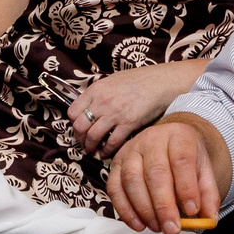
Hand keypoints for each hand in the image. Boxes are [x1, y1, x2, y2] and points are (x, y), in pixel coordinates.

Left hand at [69, 64, 189, 155]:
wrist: (160, 83)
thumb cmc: (138, 80)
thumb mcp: (112, 81)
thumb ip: (98, 94)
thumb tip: (88, 107)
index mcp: (96, 90)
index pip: (72, 111)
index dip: (73, 123)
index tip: (78, 129)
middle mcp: (102, 102)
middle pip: (80, 126)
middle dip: (79, 139)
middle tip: (83, 144)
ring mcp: (115, 114)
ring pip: (93, 136)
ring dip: (90, 147)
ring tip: (92, 151)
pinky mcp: (129, 124)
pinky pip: (112, 142)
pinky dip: (107, 151)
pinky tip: (106, 153)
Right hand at [108, 120, 221, 233]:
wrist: (168, 142)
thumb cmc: (186, 159)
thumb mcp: (204, 171)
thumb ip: (208, 195)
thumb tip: (209, 220)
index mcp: (179, 136)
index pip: (182, 160)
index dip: (186, 187)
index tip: (192, 211)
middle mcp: (152, 139)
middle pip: (155, 172)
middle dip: (163, 205)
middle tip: (171, 229)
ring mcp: (130, 150)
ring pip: (132, 179)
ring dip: (144, 209)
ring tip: (157, 228)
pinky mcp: (115, 163)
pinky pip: (114, 187)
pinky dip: (125, 209)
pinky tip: (139, 225)